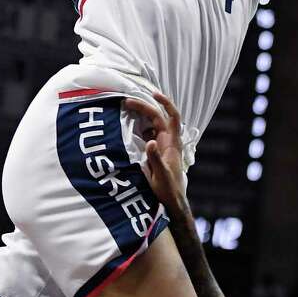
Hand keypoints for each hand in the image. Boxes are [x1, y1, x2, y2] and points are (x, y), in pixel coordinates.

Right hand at [123, 92, 188, 212]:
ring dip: (140, 116)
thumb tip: (150, 141)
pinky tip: (127, 125)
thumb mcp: (161, 176)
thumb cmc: (169, 190)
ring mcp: (161, 146)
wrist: (171, 202)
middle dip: (144, 107)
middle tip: (126, 102)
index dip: (165, 103)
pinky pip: (147, 134)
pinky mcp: (155, 152)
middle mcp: (168, 142)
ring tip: (125, 109)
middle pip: (158, 118)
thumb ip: (155, 158)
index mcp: (172, 144)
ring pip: (152, 125)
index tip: (153, 94)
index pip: (172, 117)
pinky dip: (138, 127)